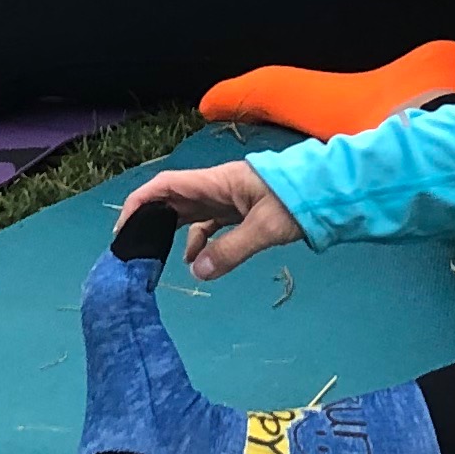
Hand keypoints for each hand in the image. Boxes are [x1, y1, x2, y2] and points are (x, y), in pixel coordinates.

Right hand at [118, 159, 304, 280]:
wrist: (330, 193)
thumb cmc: (297, 201)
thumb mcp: (265, 228)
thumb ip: (230, 250)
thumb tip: (195, 271)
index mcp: (216, 182)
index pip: (166, 186)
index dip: (140, 203)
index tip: (124, 229)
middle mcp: (216, 188)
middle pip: (173, 201)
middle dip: (151, 222)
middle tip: (135, 251)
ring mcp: (228, 199)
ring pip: (190, 215)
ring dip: (174, 235)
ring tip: (161, 262)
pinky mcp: (240, 211)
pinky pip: (209, 225)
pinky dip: (199, 243)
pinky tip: (198, 262)